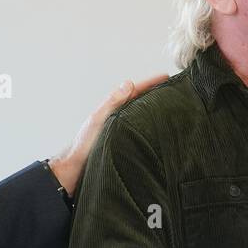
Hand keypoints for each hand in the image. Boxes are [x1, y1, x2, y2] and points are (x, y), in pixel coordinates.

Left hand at [48, 73, 168, 194]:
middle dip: (155, 94)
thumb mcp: (98, 120)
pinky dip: (150, 127)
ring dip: (153, 110)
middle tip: (172, 89)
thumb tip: (128, 84)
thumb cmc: (83, 147)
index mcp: (112, 109)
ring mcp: (121, 130)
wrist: (75, 171)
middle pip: (140, 101)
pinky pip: (140, 131)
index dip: (150, 83)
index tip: (165, 77)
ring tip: (169, 106)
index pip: (134, 91)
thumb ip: (112, 102)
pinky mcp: (123, 144)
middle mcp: (118, 118)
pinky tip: (158, 130)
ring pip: (141, 116)